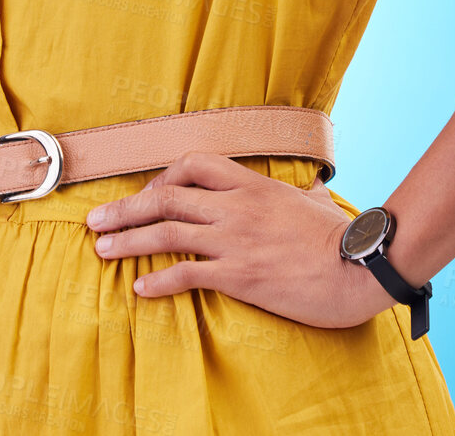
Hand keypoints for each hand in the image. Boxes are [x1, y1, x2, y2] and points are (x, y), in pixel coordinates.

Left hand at [84, 152, 395, 329]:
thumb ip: (304, 193)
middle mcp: (235, 207)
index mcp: (250, 184)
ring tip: (101, 249)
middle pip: (166, 199)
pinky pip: (187, 275)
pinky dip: (159, 281)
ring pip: (166, 234)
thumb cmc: (342, 236)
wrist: (359, 266)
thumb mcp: (317, 202)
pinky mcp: (239, 275)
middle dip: (125, 209)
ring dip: (128, 241)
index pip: (192, 165)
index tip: (147, 193)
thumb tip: (313, 190)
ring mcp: (234, 240)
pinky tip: (140, 289)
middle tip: (95, 220)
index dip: (162, 178)